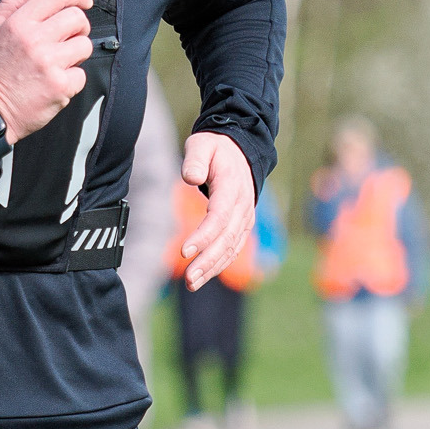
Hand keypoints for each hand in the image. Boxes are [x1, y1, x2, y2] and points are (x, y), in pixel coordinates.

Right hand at [0, 0, 93, 142]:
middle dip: (79, 26)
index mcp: (19, 23)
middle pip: (77, 18)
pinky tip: (56, 82)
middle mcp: (35, 40)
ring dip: (77, 53)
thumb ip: (14, 2)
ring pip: (84, 45)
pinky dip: (72, 80)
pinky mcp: (59, 86)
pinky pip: (81, 74)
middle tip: (69, 37)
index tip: (84, 1)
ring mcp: (49, 63)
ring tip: (61, 61)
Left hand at [179, 133, 256, 288]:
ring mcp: (245, 218)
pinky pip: (234, 249)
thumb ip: (195, 160)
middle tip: (189, 279)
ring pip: (232, 248)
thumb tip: (191, 178)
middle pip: (226, 239)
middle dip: (208, 261)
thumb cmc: (215, 149)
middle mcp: (243, 206)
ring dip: (213, 268)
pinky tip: (203, 276)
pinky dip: (220, 264)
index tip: (184, 251)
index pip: (219, 216)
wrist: (240, 150)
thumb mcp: (202, 144)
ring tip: (192, 284)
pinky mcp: (243, 226)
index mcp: (232, 186)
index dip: (204, 236)